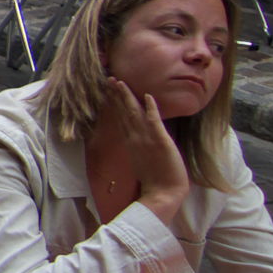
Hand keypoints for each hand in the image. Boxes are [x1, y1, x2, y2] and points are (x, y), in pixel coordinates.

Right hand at [104, 77, 189, 218]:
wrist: (163, 194)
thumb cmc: (155, 182)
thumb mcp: (141, 162)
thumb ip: (138, 148)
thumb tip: (134, 139)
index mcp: (131, 142)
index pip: (121, 118)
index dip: (115, 103)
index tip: (109, 91)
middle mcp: (135, 138)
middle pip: (124, 112)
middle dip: (117, 95)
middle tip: (109, 79)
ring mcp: (146, 138)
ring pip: (134, 112)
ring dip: (127, 96)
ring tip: (120, 82)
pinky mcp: (160, 140)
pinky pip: (154, 121)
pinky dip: (150, 108)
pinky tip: (147, 96)